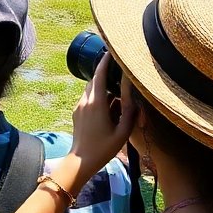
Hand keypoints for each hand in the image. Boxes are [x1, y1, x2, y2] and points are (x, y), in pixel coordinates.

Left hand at [69, 56, 137, 182]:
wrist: (80, 161)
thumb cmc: (103, 148)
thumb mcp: (123, 132)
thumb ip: (130, 113)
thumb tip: (135, 99)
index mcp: (96, 103)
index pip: (100, 75)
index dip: (105, 62)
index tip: (111, 51)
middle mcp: (85, 101)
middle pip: (95, 80)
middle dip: (105, 73)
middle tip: (118, 70)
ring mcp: (79, 107)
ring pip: (91, 90)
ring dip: (103, 87)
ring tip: (117, 93)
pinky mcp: (77, 113)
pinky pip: (88, 99)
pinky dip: (98, 97)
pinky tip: (109, 107)